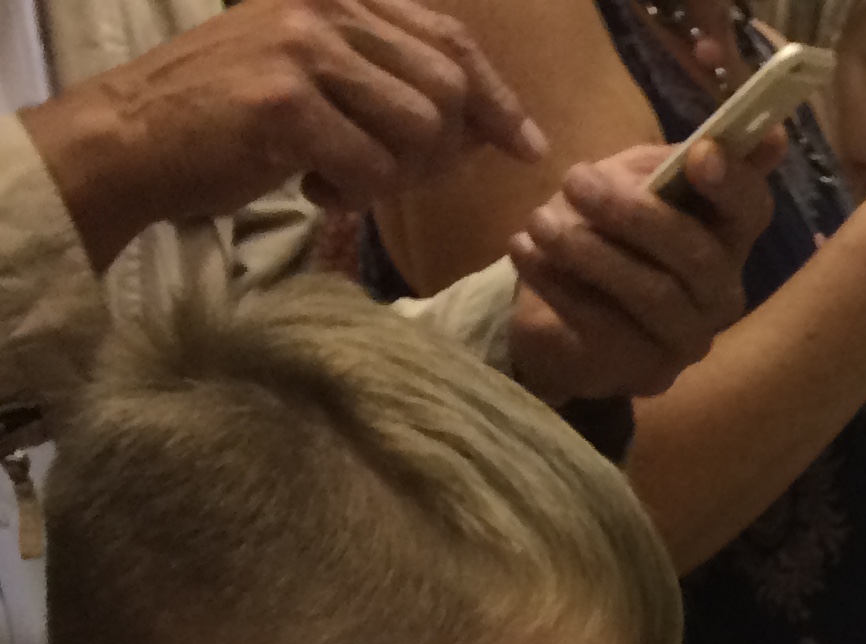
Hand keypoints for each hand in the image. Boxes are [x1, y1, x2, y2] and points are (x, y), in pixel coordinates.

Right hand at [22, 0, 542, 271]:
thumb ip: (388, 81)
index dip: (497, 97)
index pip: (449, 40)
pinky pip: (375, 169)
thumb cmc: (229, 118)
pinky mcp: (286, 102)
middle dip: (439, 154)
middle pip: (448, 93)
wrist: (133, 137)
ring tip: (341, 180)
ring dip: (394, 178)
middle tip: (387, 176)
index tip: (526, 144)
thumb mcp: (315, 77)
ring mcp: (303, 50)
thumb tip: (486, 127)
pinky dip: (355, 196)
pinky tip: (312, 188)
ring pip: (420, 132)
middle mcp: (323, 5)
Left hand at [505, 135, 778, 404]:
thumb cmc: (602, 233)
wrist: (555, 310)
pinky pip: (607, 327)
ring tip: (538, 222)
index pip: (752, 210)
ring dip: (590, 252)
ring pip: (655, 295)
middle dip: (635, 215)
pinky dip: (558, 284)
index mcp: (725, 236)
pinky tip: (523, 252)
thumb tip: (734, 139)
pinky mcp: (648, 371)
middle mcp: (721, 293)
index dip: (732, 183)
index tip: (698, 156)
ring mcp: (690, 339)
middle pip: (700, 256)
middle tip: (574, 181)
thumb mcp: (627, 182)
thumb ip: (665, 163)